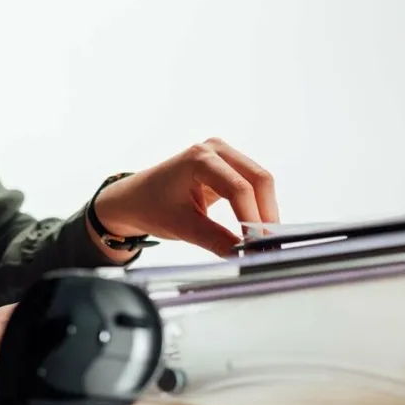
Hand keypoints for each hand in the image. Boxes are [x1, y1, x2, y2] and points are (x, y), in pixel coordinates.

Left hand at [93, 137, 278, 257]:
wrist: (135, 198)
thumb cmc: (151, 206)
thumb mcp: (181, 226)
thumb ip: (215, 240)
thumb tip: (245, 255)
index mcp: (199, 158)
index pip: (238, 188)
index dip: (252, 218)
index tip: (259, 245)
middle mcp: (214, 149)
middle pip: (258, 179)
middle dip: (266, 214)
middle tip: (269, 245)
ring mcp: (223, 155)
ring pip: (260, 182)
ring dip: (265, 211)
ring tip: (264, 241)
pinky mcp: (228, 166)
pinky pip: (253, 185)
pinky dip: (258, 207)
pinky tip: (256, 229)